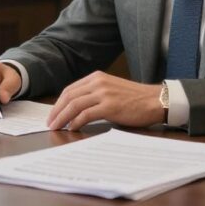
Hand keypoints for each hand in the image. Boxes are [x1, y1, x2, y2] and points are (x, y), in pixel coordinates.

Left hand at [46, 71, 163, 130]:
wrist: (155, 100)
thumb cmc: (135, 99)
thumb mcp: (112, 90)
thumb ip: (95, 94)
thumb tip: (76, 109)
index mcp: (97, 77)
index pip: (70, 89)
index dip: (58, 103)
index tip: (52, 114)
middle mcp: (98, 82)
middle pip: (69, 96)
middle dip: (56, 111)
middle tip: (49, 123)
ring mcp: (104, 93)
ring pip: (74, 105)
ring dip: (62, 118)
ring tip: (56, 128)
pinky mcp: (109, 106)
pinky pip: (86, 114)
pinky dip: (76, 122)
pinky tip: (72, 128)